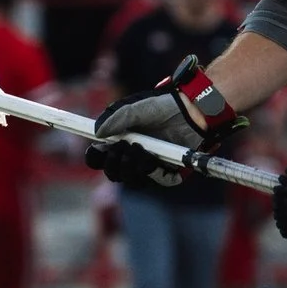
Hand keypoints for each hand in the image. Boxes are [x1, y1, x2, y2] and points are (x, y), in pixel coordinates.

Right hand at [84, 55, 243, 189]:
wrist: (191, 109)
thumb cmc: (162, 106)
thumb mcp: (135, 108)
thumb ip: (115, 119)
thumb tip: (98, 135)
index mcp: (120, 142)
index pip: (100, 159)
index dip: (96, 158)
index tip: (98, 149)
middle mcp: (133, 157)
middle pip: (114, 174)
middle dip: (113, 163)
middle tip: (122, 146)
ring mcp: (151, 164)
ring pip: (132, 180)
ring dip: (130, 166)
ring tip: (138, 147)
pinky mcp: (169, 169)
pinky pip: (156, 180)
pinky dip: (151, 171)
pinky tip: (151, 158)